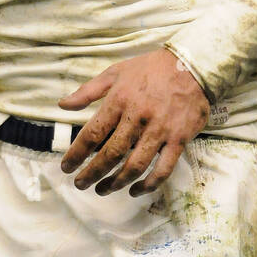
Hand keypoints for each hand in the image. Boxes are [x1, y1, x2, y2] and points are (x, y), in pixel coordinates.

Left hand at [57, 48, 209, 195]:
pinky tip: (135, 190)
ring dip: (116, 182)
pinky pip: (163, 169)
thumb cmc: (150, 69)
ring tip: (103, 190)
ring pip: (135, 166)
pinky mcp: (179, 139)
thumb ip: (88, 91)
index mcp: (120, 100)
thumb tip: (63, 105)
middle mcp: (139, 117)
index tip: (66, 167)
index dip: (76, 154)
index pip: (93, 134)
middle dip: (92, 173)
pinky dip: (148, 185)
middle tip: (80, 184)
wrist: (193, 65)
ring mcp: (160, 130)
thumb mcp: (115, 72)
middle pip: (111, 154)